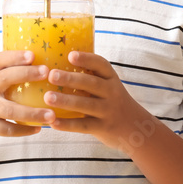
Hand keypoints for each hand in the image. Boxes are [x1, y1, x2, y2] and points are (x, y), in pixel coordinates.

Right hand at [0, 50, 54, 140]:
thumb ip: (6, 70)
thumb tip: (40, 58)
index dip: (15, 56)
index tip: (32, 54)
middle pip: (5, 79)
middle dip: (26, 74)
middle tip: (47, 72)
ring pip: (10, 111)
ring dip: (32, 113)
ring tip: (52, 114)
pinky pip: (7, 130)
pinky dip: (23, 130)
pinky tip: (39, 128)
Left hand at [41, 51, 155, 152]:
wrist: (135, 127)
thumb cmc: (113, 101)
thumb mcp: (109, 86)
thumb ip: (90, 77)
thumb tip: (57, 63)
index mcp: (111, 78)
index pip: (101, 65)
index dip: (86, 59)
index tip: (70, 55)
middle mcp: (112, 92)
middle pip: (92, 83)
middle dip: (71, 79)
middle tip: (52, 75)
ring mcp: (108, 111)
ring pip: (86, 105)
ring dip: (66, 101)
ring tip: (48, 97)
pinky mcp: (103, 128)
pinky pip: (83, 126)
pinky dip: (67, 124)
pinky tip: (52, 122)